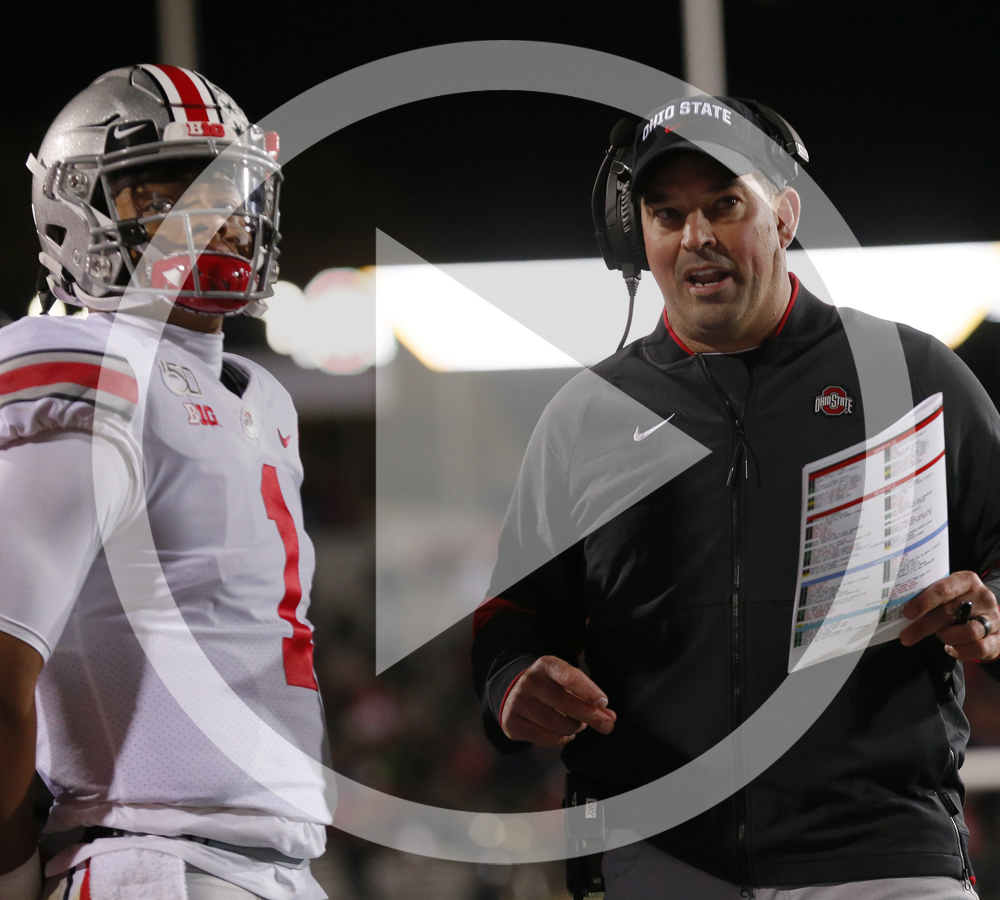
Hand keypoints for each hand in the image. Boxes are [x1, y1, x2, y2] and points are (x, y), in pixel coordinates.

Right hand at [500, 655, 615, 746]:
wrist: (514, 692)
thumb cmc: (551, 687)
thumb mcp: (567, 683)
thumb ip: (589, 698)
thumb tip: (610, 718)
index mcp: (545, 665)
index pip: (569, 676)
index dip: (589, 691)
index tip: (604, 703)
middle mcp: (529, 681)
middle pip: (565, 702)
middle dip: (590, 715)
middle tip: (606, 725)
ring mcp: (518, 701)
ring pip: (557, 723)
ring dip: (574, 728)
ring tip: (579, 725)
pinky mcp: (511, 722)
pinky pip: (545, 738)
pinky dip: (561, 739)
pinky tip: (565, 734)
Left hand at [900, 571, 999, 660]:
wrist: (987, 616)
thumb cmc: (959, 602)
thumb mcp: (948, 594)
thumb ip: (931, 597)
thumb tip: (903, 610)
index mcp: (967, 581)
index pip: (944, 589)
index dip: (924, 602)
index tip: (908, 613)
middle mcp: (982, 597)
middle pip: (950, 612)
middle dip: (924, 625)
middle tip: (906, 636)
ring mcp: (992, 618)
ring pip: (968, 631)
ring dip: (946, 637)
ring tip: (938, 637)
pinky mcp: (997, 638)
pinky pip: (979, 647)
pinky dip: (961, 651)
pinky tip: (949, 648)